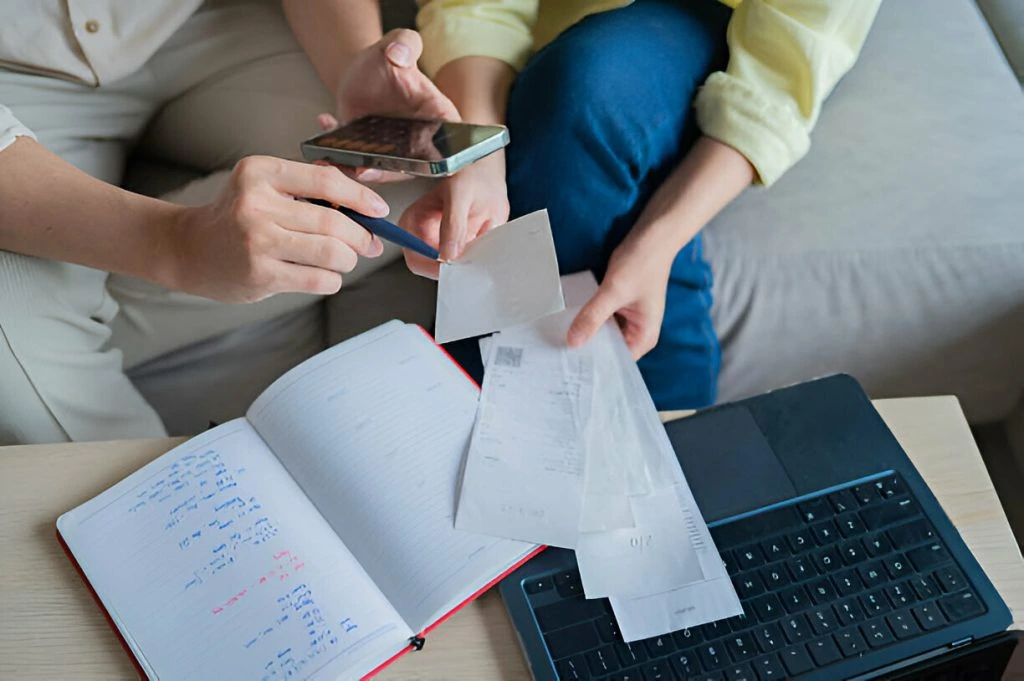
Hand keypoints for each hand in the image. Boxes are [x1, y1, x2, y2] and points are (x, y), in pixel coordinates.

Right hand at [168, 156, 386, 302]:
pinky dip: (332, 279)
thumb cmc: (237, 216)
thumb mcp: (263, 187)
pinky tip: (323, 274)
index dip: (361, 196)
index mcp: (261, 172)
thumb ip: (307, 189)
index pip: (326, 180)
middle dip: (361, 237)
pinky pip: (319, 280)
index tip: (379, 210)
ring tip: (344, 259)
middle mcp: (257, 204)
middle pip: (334, 222)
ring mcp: (257, 241)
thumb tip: (366, 207)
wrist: (189, 248)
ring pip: (332, 253)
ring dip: (348, 260)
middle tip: (368, 244)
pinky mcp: (260, 274)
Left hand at [321, 29, 459, 182]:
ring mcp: (396, 151)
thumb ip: (405, 42)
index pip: (447, 146)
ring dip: (358, 169)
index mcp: (438, 116)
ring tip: (338, 160)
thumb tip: (398, 54)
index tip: (417, 164)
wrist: (362, 69)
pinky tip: (327, 129)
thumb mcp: (399, 41)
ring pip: (381, 170)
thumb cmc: (389, 55)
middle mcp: (421, 140)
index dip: (437, 163)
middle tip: (364, 171)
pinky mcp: (372, 154)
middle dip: (387, 173)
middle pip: (411, 167)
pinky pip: (358, 162)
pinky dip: (339, 155)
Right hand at [400, 153, 508, 274]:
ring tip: (479, 235)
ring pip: (450, 269)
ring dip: (468, 259)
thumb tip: (448, 253)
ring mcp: (438, 245)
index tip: (458, 262)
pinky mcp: (454, 249)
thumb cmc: (469, 174)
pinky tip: (481, 237)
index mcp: (412, 222)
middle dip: (455, 264)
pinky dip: (475, 256)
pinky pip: (463, 264)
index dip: (437, 266)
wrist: (486, 173)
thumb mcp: (461, 193)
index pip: (416, 259)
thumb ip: (454, 223)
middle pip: (432, 269)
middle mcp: (421, 237)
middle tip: (474, 249)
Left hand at [567, 229, 674, 358]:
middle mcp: (637, 333)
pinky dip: (588, 320)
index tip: (569, 370)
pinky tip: (567, 322)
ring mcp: (627, 320)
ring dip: (585, 334)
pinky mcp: (618, 307)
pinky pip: (600, 320)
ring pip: (602, 335)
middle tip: (555, 358)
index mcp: (644, 337)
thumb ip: (593, 316)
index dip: (594, 366)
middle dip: (586, 351)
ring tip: (556, 344)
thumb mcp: (614, 291)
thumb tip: (572, 342)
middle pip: (608, 350)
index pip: (616, 363)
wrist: (652, 235)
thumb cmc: (642, 263)